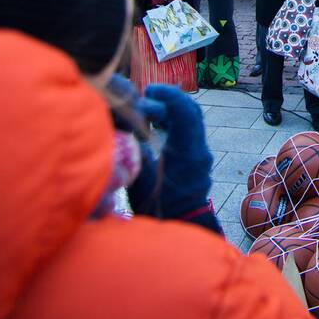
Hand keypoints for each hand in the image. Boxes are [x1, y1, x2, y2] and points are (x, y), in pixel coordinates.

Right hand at [128, 84, 213, 220]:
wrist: (176, 228)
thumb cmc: (154, 208)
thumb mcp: (136, 177)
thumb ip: (129, 148)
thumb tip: (118, 120)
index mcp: (188, 153)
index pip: (187, 112)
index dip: (169, 95)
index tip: (149, 90)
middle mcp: (199, 151)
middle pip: (190, 112)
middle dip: (167, 101)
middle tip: (144, 97)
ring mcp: (200, 157)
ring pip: (189, 122)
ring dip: (168, 113)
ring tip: (143, 113)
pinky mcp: (196, 161)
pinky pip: (186, 134)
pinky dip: (170, 125)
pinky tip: (151, 127)